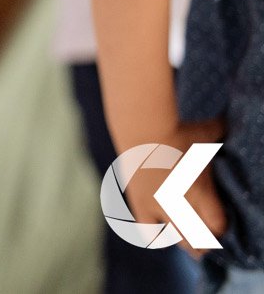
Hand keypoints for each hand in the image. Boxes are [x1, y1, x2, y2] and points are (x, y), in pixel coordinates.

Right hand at [123, 120, 228, 254]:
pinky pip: (148, 230)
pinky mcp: (139, 202)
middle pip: (198, 240)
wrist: (142, 129)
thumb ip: (218, 132)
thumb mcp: (204, 133)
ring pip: (175, 239)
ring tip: (186, 240)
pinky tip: (160, 230)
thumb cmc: (176, 130)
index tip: (220, 222)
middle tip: (205, 239)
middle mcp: (182, 205)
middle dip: (203, 242)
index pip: (217, 227)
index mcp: (203, 193)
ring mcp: (158, 206)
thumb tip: (226, 123)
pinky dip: (155, 233)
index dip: (220, 227)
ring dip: (183, 241)